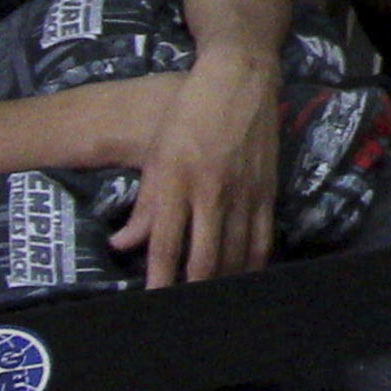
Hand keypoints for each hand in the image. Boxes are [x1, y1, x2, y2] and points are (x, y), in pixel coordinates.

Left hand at [107, 55, 276, 285]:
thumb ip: (144, 203)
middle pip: (204, 258)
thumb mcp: (157, 152)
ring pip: (235, 256)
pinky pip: (262, 241)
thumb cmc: (189, 112)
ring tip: (210, 304)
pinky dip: (252, 266)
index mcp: (178, 178)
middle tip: (183, 312)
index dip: (159, 278)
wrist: (239, 78)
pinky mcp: (268, 192)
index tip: (153, 304)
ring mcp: (245, 193)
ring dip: (222, 284)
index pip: (166, 242)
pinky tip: (242, 281)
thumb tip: (122, 244)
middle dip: (193, 290)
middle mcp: (212, 190)